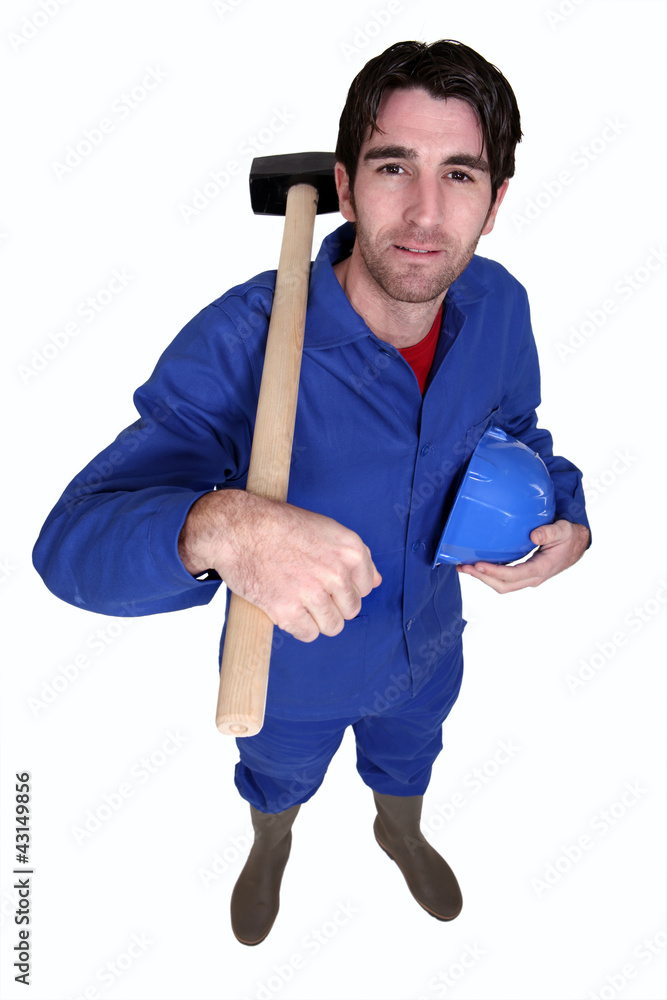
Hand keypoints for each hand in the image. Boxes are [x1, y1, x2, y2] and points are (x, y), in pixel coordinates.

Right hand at [179, 490, 381, 641]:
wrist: (236, 528)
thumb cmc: (277, 524)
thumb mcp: (324, 528)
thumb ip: (352, 556)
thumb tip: (375, 582)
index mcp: (350, 549)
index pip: (366, 587)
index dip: (345, 587)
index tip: (326, 580)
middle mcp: (336, 572)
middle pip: (351, 610)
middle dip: (333, 605)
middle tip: (308, 591)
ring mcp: (312, 593)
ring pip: (332, 626)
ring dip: (317, 619)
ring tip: (298, 601)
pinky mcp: (287, 611)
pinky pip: (308, 634)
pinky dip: (298, 627)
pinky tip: (286, 608)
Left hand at [456, 520, 588, 593]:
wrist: (576, 546)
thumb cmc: (569, 537)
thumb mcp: (563, 530)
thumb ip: (549, 531)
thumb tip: (533, 536)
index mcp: (542, 568)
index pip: (515, 575)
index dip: (495, 572)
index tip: (478, 565)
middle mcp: (533, 577)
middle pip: (503, 585)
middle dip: (482, 578)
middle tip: (464, 567)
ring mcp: (527, 578)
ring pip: (502, 585)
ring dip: (482, 578)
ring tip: (464, 567)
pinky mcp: (523, 574)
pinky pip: (504, 579)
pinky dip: (489, 575)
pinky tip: (477, 566)